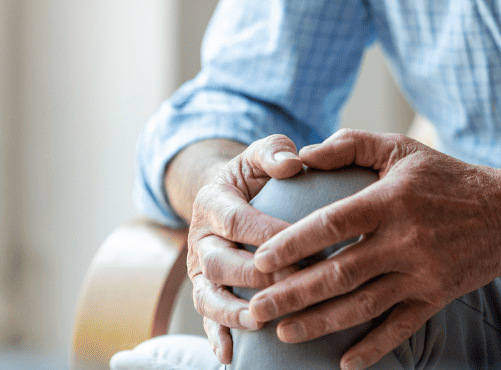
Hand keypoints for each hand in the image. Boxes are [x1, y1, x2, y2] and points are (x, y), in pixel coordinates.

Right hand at [186, 135, 304, 363]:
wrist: (228, 194)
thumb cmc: (254, 175)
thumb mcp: (261, 154)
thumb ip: (275, 151)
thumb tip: (293, 163)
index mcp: (213, 201)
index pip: (237, 220)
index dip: (267, 234)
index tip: (302, 244)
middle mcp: (200, 237)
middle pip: (221, 262)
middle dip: (256, 276)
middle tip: (294, 285)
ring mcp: (199, 268)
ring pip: (208, 294)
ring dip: (233, 311)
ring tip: (261, 321)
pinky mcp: (204, 290)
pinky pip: (204, 317)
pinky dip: (215, 336)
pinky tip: (231, 355)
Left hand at [246, 129, 500, 369]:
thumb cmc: (446, 176)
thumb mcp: (400, 148)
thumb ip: (349, 145)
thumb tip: (301, 155)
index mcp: (389, 201)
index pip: (332, 224)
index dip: (294, 243)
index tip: (261, 259)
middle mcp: (404, 240)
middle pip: (339, 273)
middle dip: (292, 295)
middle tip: (255, 309)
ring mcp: (421, 273)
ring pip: (363, 306)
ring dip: (319, 324)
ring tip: (282, 334)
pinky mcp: (436, 297)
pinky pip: (400, 328)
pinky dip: (373, 348)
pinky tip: (343, 363)